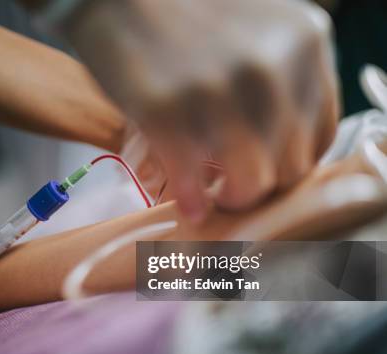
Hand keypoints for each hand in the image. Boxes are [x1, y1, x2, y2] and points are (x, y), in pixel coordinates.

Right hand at [68, 0, 339, 220]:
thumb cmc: (185, 14)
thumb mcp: (257, 31)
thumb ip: (282, 81)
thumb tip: (281, 149)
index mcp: (304, 41)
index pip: (321, 134)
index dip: (291, 162)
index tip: (267, 169)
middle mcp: (272, 65)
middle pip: (291, 165)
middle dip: (263, 185)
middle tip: (235, 186)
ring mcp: (218, 90)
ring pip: (252, 182)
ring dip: (232, 199)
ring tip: (215, 195)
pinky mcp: (166, 112)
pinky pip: (192, 183)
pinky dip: (192, 200)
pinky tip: (188, 200)